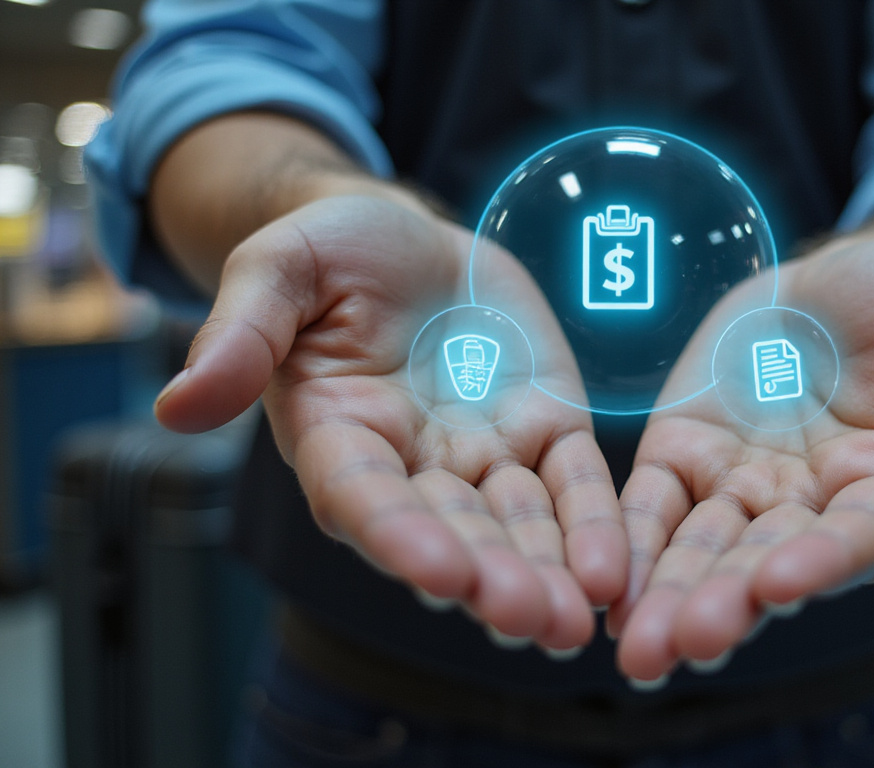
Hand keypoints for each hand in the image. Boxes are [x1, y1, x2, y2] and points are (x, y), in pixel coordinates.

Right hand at [153, 195, 627, 651]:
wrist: (409, 237)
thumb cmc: (330, 252)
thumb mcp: (278, 270)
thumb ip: (241, 335)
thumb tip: (176, 406)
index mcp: (338, 435)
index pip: (365, 498)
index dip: (401, 536)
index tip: (441, 574)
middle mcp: (412, 463)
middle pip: (452, 530)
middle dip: (489, 576)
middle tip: (528, 618)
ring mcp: (484, 452)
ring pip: (518, 524)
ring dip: (548, 572)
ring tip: (574, 622)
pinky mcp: (546, 428)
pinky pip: (575, 483)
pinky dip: (595, 524)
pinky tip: (616, 572)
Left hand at [610, 237, 873, 680]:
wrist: (836, 281)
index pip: (860, 535)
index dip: (824, 560)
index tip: (780, 582)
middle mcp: (816, 506)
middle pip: (769, 563)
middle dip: (726, 603)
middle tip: (680, 643)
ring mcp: (747, 488)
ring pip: (702, 550)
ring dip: (666, 597)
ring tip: (630, 647)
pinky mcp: (687, 458)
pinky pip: (651, 507)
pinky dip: (624, 543)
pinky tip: (592, 584)